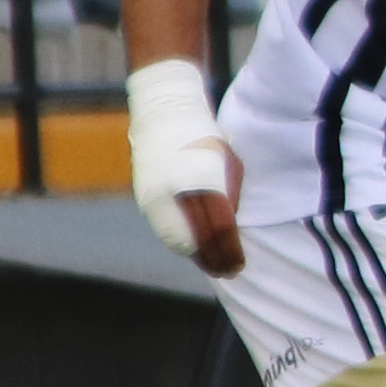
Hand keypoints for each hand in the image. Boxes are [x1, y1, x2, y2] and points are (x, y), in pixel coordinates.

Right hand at [130, 65, 247, 270]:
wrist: (164, 115)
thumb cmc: (206, 139)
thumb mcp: (229, 163)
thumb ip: (230, 197)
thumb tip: (232, 235)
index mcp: (204, 178)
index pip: (219, 228)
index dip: (230, 251)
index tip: (240, 263)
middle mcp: (178, 189)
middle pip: (199, 240)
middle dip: (215, 260)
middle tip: (229, 271)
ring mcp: (157, 196)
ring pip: (179, 241)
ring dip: (198, 255)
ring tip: (214, 264)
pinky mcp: (145, 199)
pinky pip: (166, 231)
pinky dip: (183, 243)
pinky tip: (196, 249)